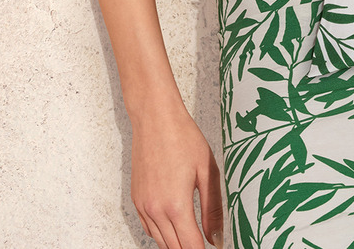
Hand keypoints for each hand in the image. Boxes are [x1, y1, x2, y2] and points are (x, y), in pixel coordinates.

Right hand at [130, 105, 222, 248]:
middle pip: (175, 248)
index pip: (192, 246)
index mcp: (176, 205)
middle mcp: (155, 209)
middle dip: (191, 248)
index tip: (215, 248)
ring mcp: (143, 205)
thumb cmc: (182, 137)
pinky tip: (173, 226)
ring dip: (176, 244)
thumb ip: (213, 210)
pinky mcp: (136, 199)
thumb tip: (217, 238)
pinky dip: (161, 234)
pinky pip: (148, 228)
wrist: (155, 118)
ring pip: (160, 241)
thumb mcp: (207, 172)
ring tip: (192, 237)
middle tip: (205, 242)